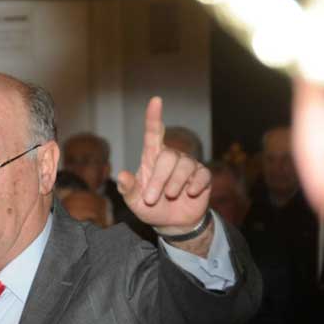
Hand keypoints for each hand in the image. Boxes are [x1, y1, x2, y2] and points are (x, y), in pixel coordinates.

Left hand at [117, 97, 210, 235]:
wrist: (172, 222)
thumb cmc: (150, 208)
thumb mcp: (134, 202)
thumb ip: (128, 189)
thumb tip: (120, 175)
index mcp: (151, 158)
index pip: (153, 133)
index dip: (154, 117)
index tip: (156, 101)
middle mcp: (170, 157)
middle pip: (168, 156)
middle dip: (159, 179)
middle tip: (152, 198)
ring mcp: (188, 166)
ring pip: (184, 165)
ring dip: (174, 184)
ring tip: (169, 197)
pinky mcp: (202, 176)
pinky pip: (201, 175)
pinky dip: (194, 185)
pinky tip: (190, 194)